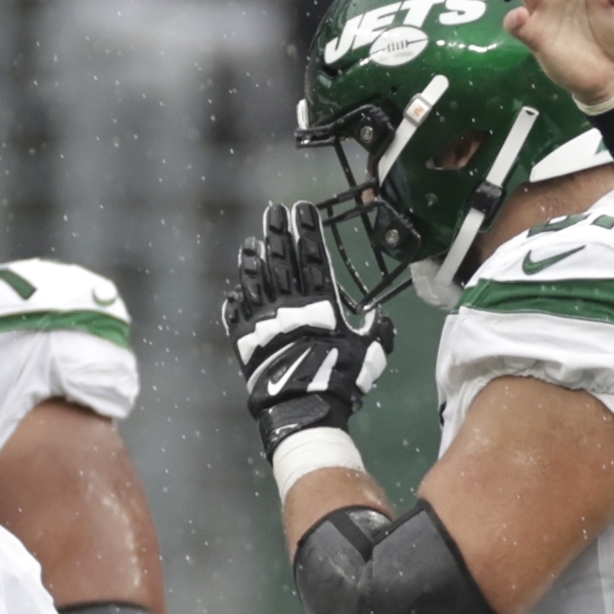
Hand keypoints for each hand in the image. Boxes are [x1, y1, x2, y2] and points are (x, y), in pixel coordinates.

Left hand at [223, 203, 388, 465]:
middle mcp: (289, 304)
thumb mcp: (369, 351)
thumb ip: (375, 330)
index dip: (308, 232)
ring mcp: (264, 319)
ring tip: (251, 241)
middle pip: (282, 260)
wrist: (303, 404)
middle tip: (274, 211)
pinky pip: (238, 312)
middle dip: (279, 233)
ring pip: (256, 281)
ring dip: (254, 259)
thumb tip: (378, 316)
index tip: (303, 209)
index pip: (314, 258)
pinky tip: (235, 288)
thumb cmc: (339, 377)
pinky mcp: (246, 338)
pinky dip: (237, 298)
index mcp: (319, 304)